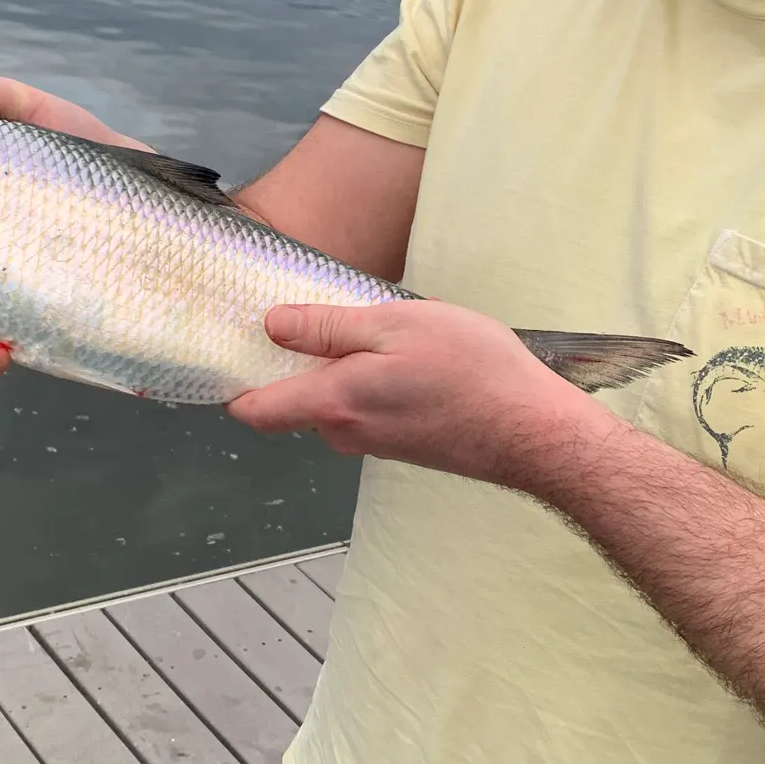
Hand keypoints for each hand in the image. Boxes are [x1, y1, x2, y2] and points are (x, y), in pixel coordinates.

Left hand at [226, 300, 616, 485]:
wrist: (534, 432)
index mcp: (332, 403)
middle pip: (294, 404)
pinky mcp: (404, 447)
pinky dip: (372, 386)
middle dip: (295, 367)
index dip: (233, 384)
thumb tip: (270, 325)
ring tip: (375, 332)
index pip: (255, 410)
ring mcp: (376, 445)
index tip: (230, 348)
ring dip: (342, 373)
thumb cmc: (470, 370)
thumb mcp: (395, 325)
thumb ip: (328, 329)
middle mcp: (345, 434)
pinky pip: (367, 412)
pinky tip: (409, 360)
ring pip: (335, 406)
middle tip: (315, 317)